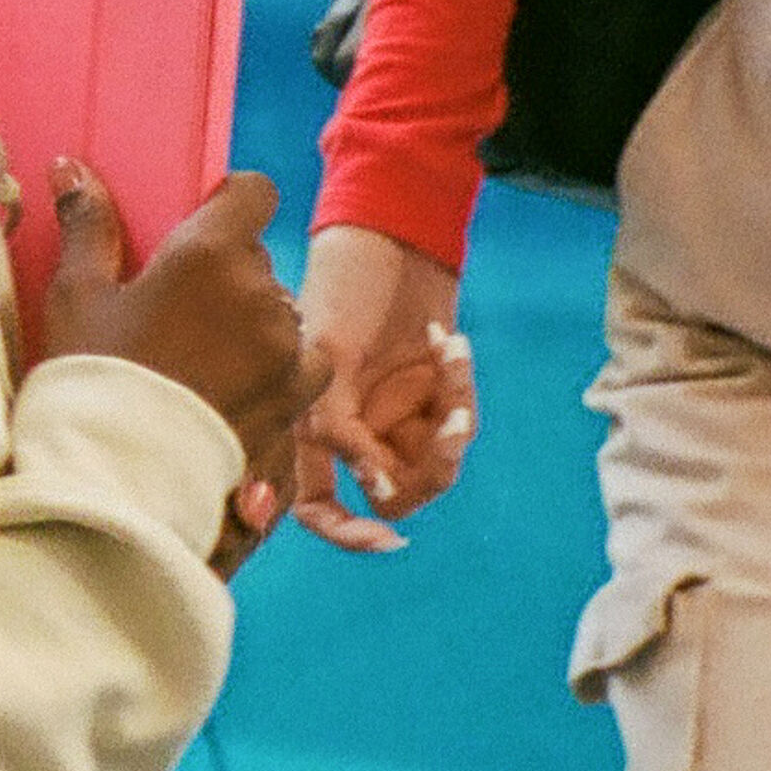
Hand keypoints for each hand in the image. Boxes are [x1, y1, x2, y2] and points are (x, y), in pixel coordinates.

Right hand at [33, 163, 311, 533]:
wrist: (121, 480)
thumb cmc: (93, 378)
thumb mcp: (78, 295)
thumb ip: (88, 226)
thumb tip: (71, 166)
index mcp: (211, 253)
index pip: (253, 192)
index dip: (229, 203)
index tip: (198, 228)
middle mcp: (263, 294)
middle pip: (260, 260)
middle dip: (227, 275)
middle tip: (177, 312)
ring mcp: (286, 352)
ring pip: (282, 315)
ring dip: (256, 325)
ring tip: (206, 360)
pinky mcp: (295, 403)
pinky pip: (300, 368)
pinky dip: (278, 373)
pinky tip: (236, 393)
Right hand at [292, 228, 475, 552]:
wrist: (391, 231)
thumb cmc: (343, 281)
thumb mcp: (330, 348)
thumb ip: (340, 424)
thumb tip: (373, 489)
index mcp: (311, 425)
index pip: (318, 504)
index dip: (346, 532)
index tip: (385, 538)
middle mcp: (354, 431)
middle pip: (396, 493)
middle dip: (431, 465)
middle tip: (453, 423)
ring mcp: (395, 414)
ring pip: (436, 459)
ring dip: (454, 415)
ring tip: (450, 354)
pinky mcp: (432, 392)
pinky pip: (457, 420)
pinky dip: (459, 385)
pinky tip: (447, 340)